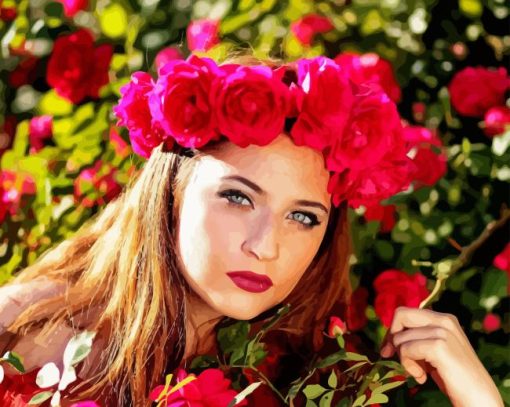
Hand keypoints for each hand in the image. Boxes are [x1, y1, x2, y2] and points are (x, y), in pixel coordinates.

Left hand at [379, 306, 503, 406]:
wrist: (479, 397)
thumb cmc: (453, 376)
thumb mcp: (433, 351)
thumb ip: (417, 339)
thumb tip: (388, 339)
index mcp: (443, 318)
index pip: (405, 312)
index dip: (392, 330)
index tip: (389, 350)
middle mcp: (444, 320)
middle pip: (400, 315)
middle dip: (392, 339)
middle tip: (398, 358)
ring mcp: (443, 332)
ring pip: (400, 338)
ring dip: (404, 360)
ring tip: (420, 373)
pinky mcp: (439, 346)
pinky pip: (406, 350)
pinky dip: (408, 366)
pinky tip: (422, 377)